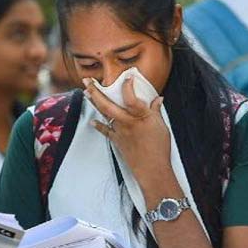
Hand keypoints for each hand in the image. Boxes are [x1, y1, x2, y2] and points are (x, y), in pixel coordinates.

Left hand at [83, 77, 175, 193]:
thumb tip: (158, 99)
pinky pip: (106, 131)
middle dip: (96, 91)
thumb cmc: (160, 149)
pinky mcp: (117, 140)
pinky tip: (93, 120)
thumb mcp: (162, 126)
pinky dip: (99, 125)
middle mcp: (128, 122)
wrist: (152, 170)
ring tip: (86, 92)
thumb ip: (156, 111)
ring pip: (104, 114)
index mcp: (141, 116)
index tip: (127, 77)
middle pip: (108, 105)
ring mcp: (120, 131)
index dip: (127, 85)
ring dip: (94, 103)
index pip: (131, 97)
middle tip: (87, 81)